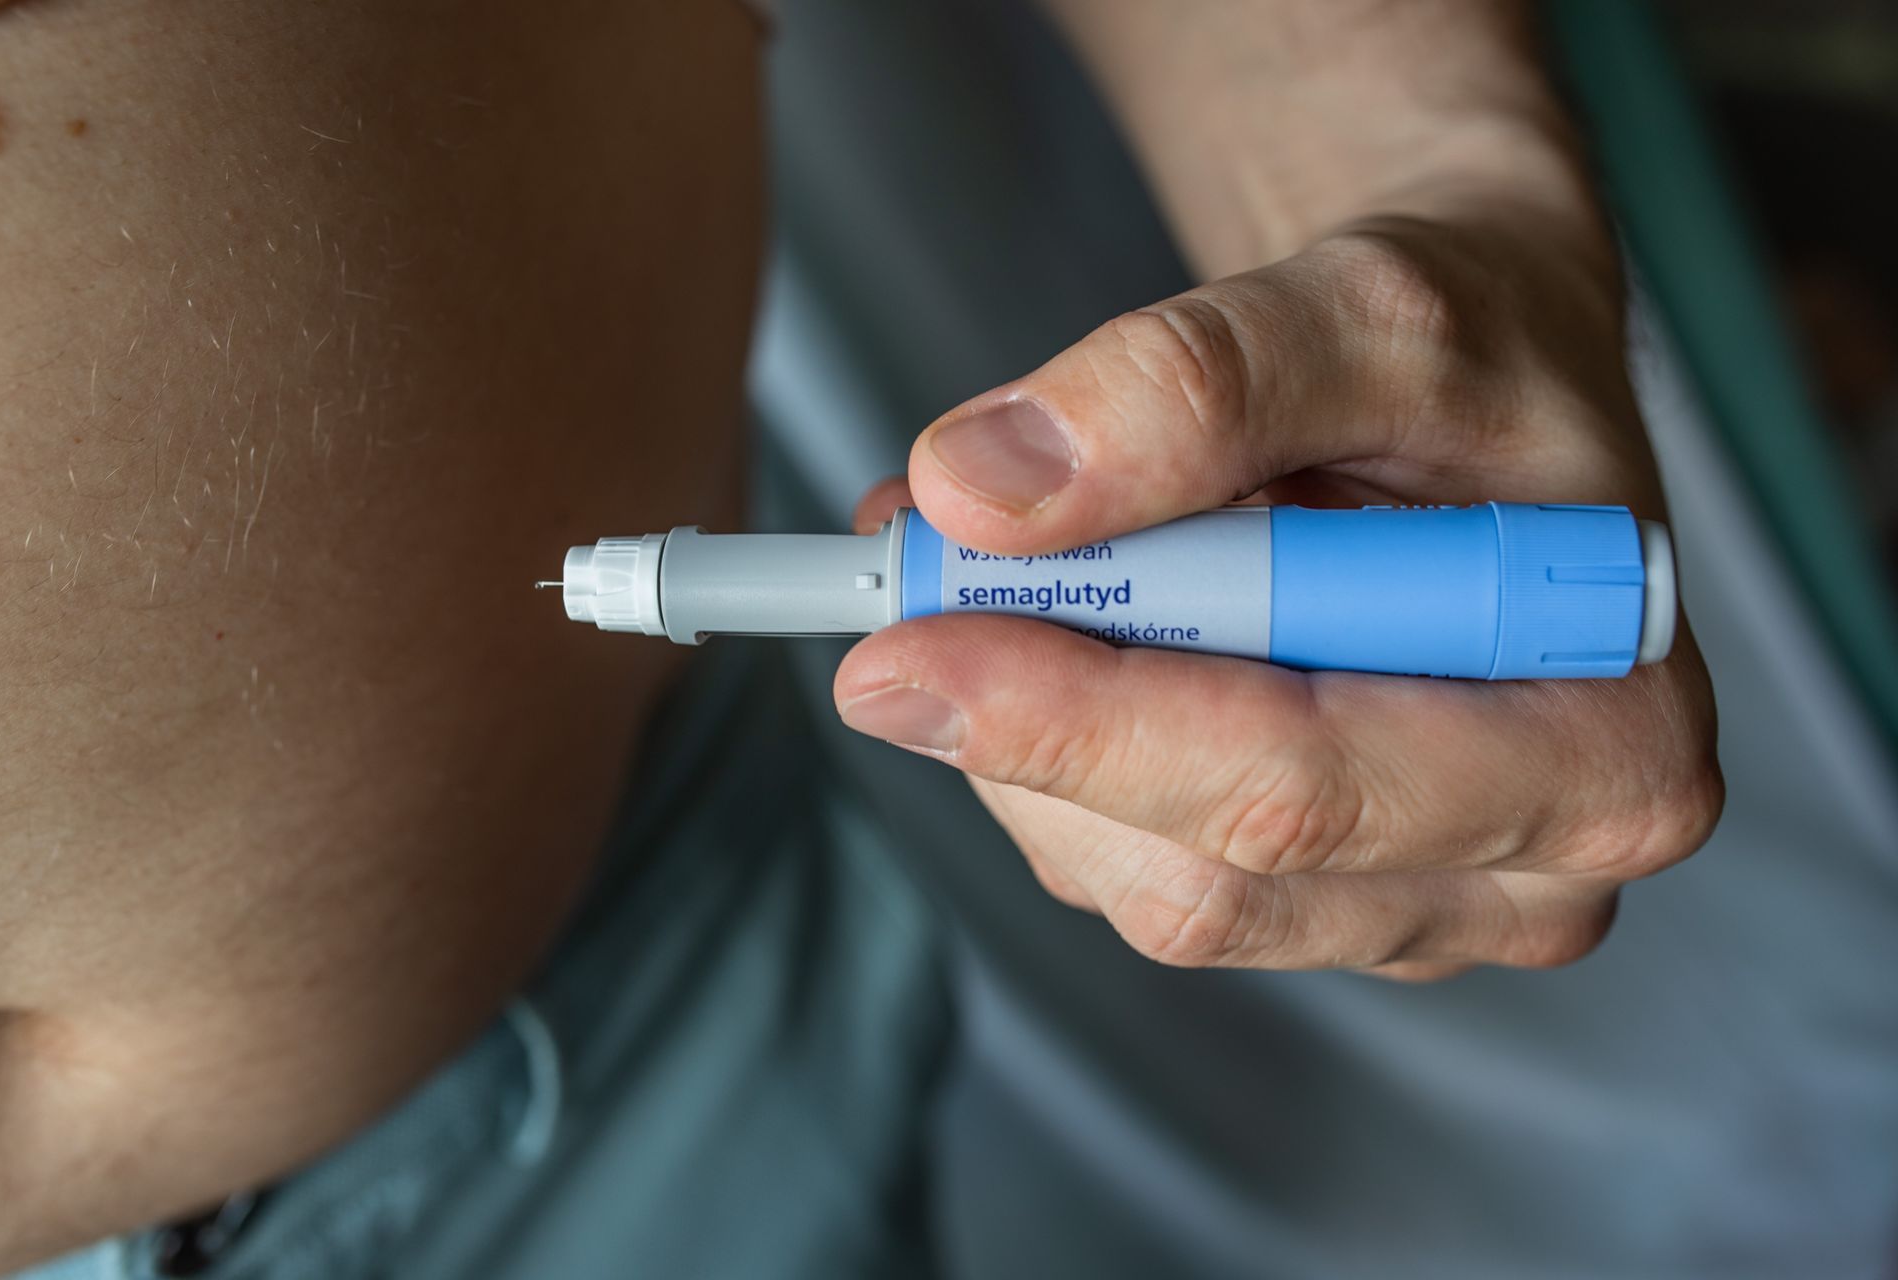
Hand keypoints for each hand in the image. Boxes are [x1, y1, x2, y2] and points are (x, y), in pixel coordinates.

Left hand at [836, 211, 1721, 979]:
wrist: (1472, 379)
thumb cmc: (1471, 345)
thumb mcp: (1367, 307)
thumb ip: (1194, 384)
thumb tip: (984, 488)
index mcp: (1609, 738)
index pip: (1309, 784)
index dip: (1088, 721)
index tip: (910, 642)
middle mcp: (1534, 862)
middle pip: (1213, 870)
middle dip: (1032, 726)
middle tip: (903, 592)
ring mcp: (1417, 897)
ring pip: (1145, 881)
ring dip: (1030, 729)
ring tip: (1010, 559)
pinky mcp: (1316, 893)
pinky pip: (1130, 860)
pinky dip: (1049, 742)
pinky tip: (1057, 623)